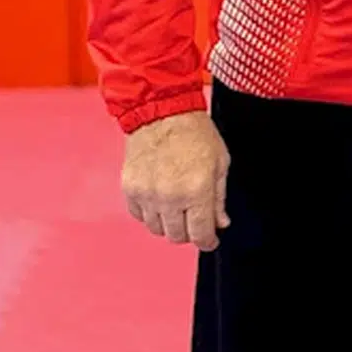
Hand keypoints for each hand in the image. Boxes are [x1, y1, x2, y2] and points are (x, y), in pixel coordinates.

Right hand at [122, 110, 230, 251]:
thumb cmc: (195, 132)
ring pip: (157, 229)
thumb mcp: (220, 161)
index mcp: (197, 190)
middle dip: (189, 231)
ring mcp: (147, 194)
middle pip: (177, 236)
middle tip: (194, 217)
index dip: (208, 241)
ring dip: (169, 223)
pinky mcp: (130, 189)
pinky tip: (159, 197)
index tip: (210, 240)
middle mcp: (170, 197)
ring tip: (177, 203)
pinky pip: (139, 216)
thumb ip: (220, 197)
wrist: (162, 110)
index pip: (200, 234)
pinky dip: (150, 212)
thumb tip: (221, 223)